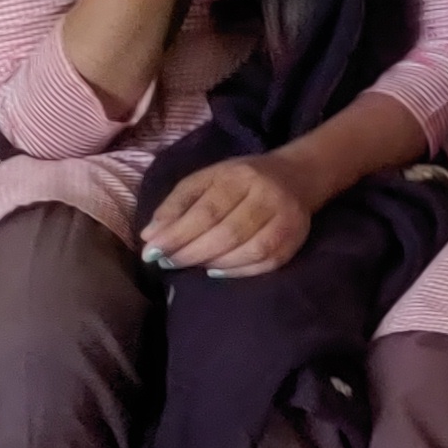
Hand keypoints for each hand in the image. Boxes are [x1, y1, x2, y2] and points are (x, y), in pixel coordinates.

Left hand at [143, 153, 322, 277]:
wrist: (296, 176)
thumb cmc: (240, 180)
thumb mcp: (205, 180)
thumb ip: (177, 205)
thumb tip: (150, 236)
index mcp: (240, 176)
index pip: (207, 211)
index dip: (177, 235)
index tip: (151, 252)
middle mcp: (268, 195)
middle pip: (228, 233)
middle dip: (191, 253)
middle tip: (168, 262)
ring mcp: (287, 218)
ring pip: (251, 250)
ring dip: (215, 263)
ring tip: (193, 265)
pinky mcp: (297, 238)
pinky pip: (268, 262)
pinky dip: (238, 271)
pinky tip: (217, 270)